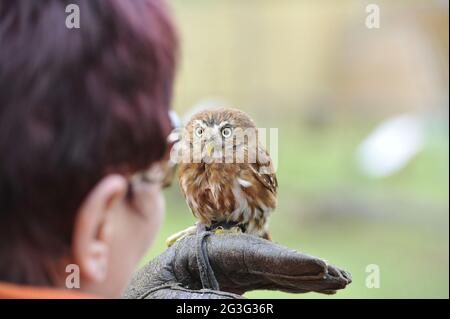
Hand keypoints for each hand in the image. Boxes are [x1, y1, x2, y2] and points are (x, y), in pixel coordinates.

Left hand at [123, 232, 351, 298]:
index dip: (284, 260)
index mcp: (201, 251)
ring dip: (307, 275)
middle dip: (305, 267)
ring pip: (275, 270)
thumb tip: (235, 301)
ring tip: (338, 280)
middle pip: (269, 258)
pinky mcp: (235, 280)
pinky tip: (315, 284)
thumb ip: (200, 301)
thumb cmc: (146, 297)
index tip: (316, 266)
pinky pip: (269, 280)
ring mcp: (230, 268)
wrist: (139, 297)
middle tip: (340, 275)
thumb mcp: (163, 299)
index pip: (250, 253)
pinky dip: (293, 282)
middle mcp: (221, 255)